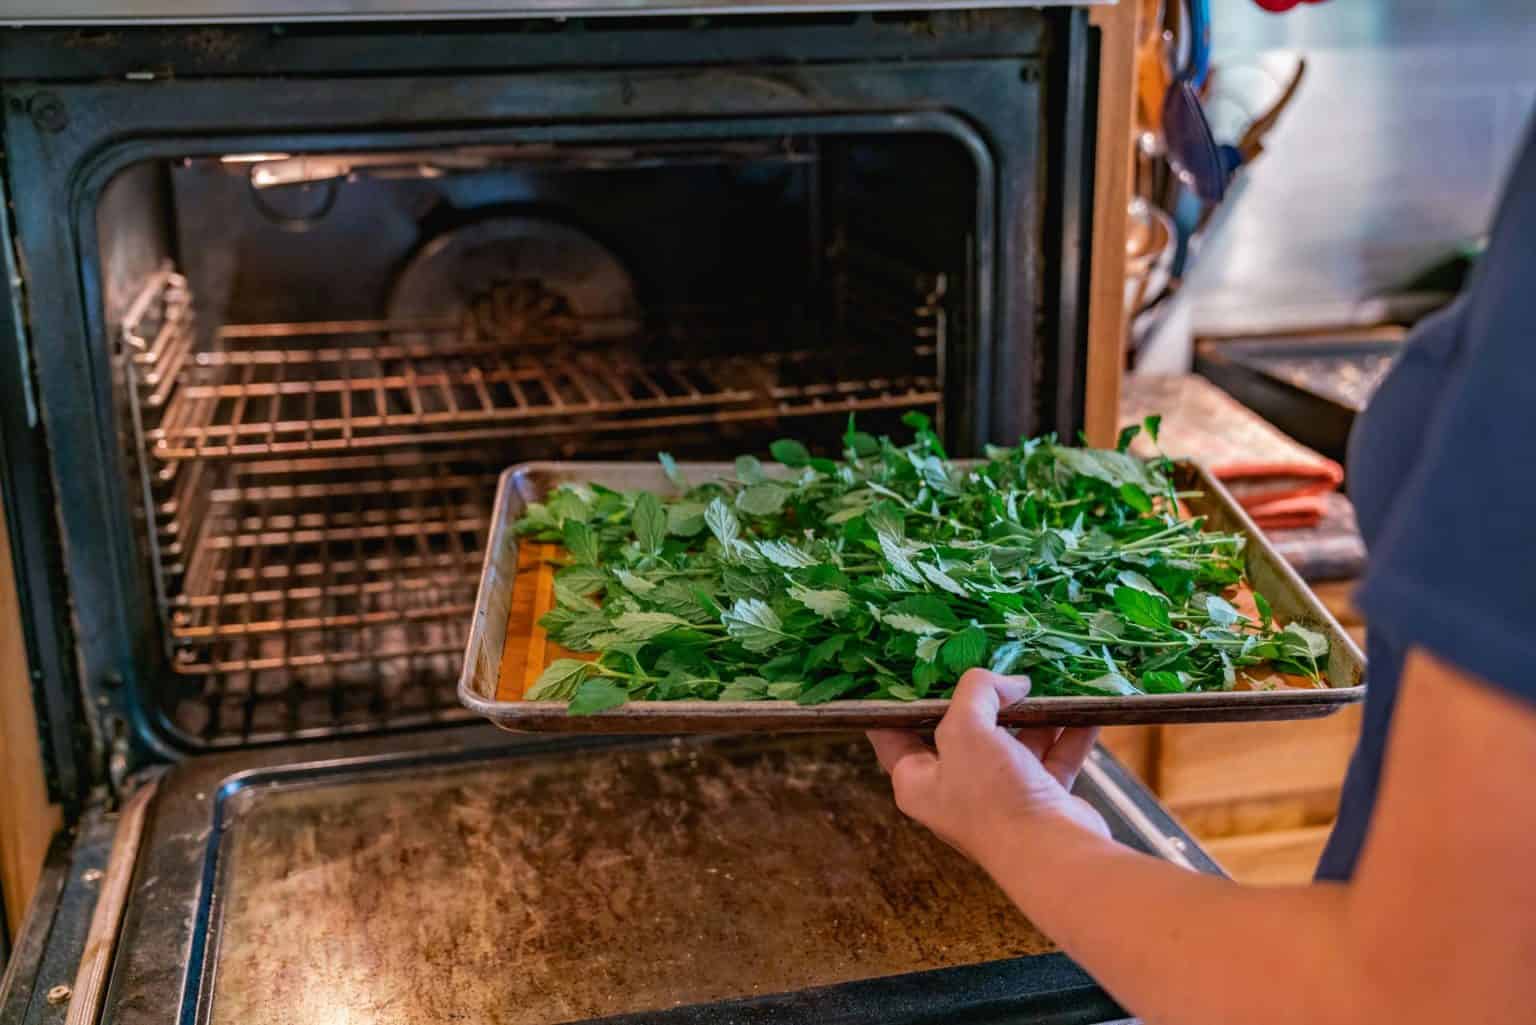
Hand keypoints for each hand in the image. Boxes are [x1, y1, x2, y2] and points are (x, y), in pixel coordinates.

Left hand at [868, 669, 1110, 867]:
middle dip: (982, 699)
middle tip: (993, 665)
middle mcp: (954, 792)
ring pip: (1013, 743)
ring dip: (1033, 714)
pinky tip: (1085, 710)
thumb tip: (1009, 682)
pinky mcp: (1039, 801)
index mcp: (918, 782)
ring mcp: (998, 797)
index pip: (894, 734)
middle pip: (963, 732)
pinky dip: (1067, 735)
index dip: (898, 701)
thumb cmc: (992, 797)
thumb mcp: (966, 729)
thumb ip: (977, 692)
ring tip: (1047, 681)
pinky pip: (1052, 758)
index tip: (909, 668)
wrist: (1053, 856)